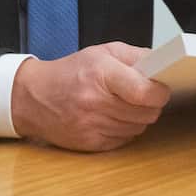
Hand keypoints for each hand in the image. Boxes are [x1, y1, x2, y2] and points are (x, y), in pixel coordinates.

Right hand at [11, 42, 170, 151]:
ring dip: (138, 117)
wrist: (33, 98)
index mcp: (101, 74)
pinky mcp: (89, 143)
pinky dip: (125, 130)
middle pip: (146, 113)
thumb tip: (162, 65)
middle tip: (145, 96)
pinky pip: (124, 140)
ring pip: (138, 128)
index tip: (161, 88)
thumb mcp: (102, 52)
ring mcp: (91, 125)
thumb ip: (135, 56)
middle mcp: (95, 102)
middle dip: (152, 104)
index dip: (160, 92)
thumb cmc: (70, 72)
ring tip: (126, 105)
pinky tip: (114, 117)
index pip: (144, 91)